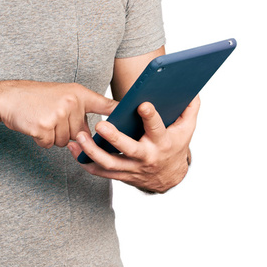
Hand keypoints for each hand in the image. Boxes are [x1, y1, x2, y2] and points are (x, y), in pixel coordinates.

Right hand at [0, 80, 117, 148]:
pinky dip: (40, 139)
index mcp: (77, 93)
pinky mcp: (45, 127)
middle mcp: (71, 102)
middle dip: (64, 131)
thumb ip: (77, 110)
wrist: (6, 97)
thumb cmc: (32, 98)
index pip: (104, 103)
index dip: (120, 112)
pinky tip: (33, 124)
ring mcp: (58, 115)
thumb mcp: (59, 95)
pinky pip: (49, 144)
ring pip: (65, 141)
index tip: (137, 115)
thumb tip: (88, 134)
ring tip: (40, 119)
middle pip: (79, 133)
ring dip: (52, 136)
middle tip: (49, 116)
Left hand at [67, 96, 199, 192]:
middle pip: (128, 149)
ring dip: (92, 152)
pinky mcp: (121, 175)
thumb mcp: (187, 128)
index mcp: (162, 142)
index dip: (151, 117)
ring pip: (110, 163)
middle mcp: (146, 157)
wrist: (170, 177)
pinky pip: (100, 172)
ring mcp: (132, 168)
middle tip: (101, 125)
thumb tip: (191, 88)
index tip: (143, 104)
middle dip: (114, 138)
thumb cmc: (175, 146)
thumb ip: (189, 108)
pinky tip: (74, 150)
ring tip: (79, 138)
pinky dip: (86, 162)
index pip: (157, 128)